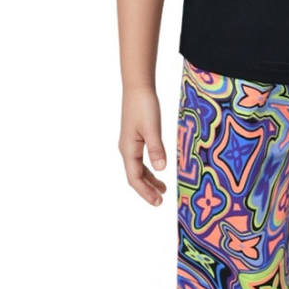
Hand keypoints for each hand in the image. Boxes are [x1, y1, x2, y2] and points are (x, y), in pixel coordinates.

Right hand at [118, 85, 167, 206]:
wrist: (138, 87)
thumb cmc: (144, 106)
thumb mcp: (152, 128)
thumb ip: (156, 149)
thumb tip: (161, 169)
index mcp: (128, 150)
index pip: (135, 178)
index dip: (146, 192)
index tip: (158, 202)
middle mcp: (126, 149)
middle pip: (136, 176)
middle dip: (147, 189)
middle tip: (161, 200)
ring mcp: (130, 143)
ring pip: (138, 168)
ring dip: (149, 179)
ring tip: (162, 188)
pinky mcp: (135, 136)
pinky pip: (140, 158)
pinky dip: (149, 167)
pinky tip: (157, 168)